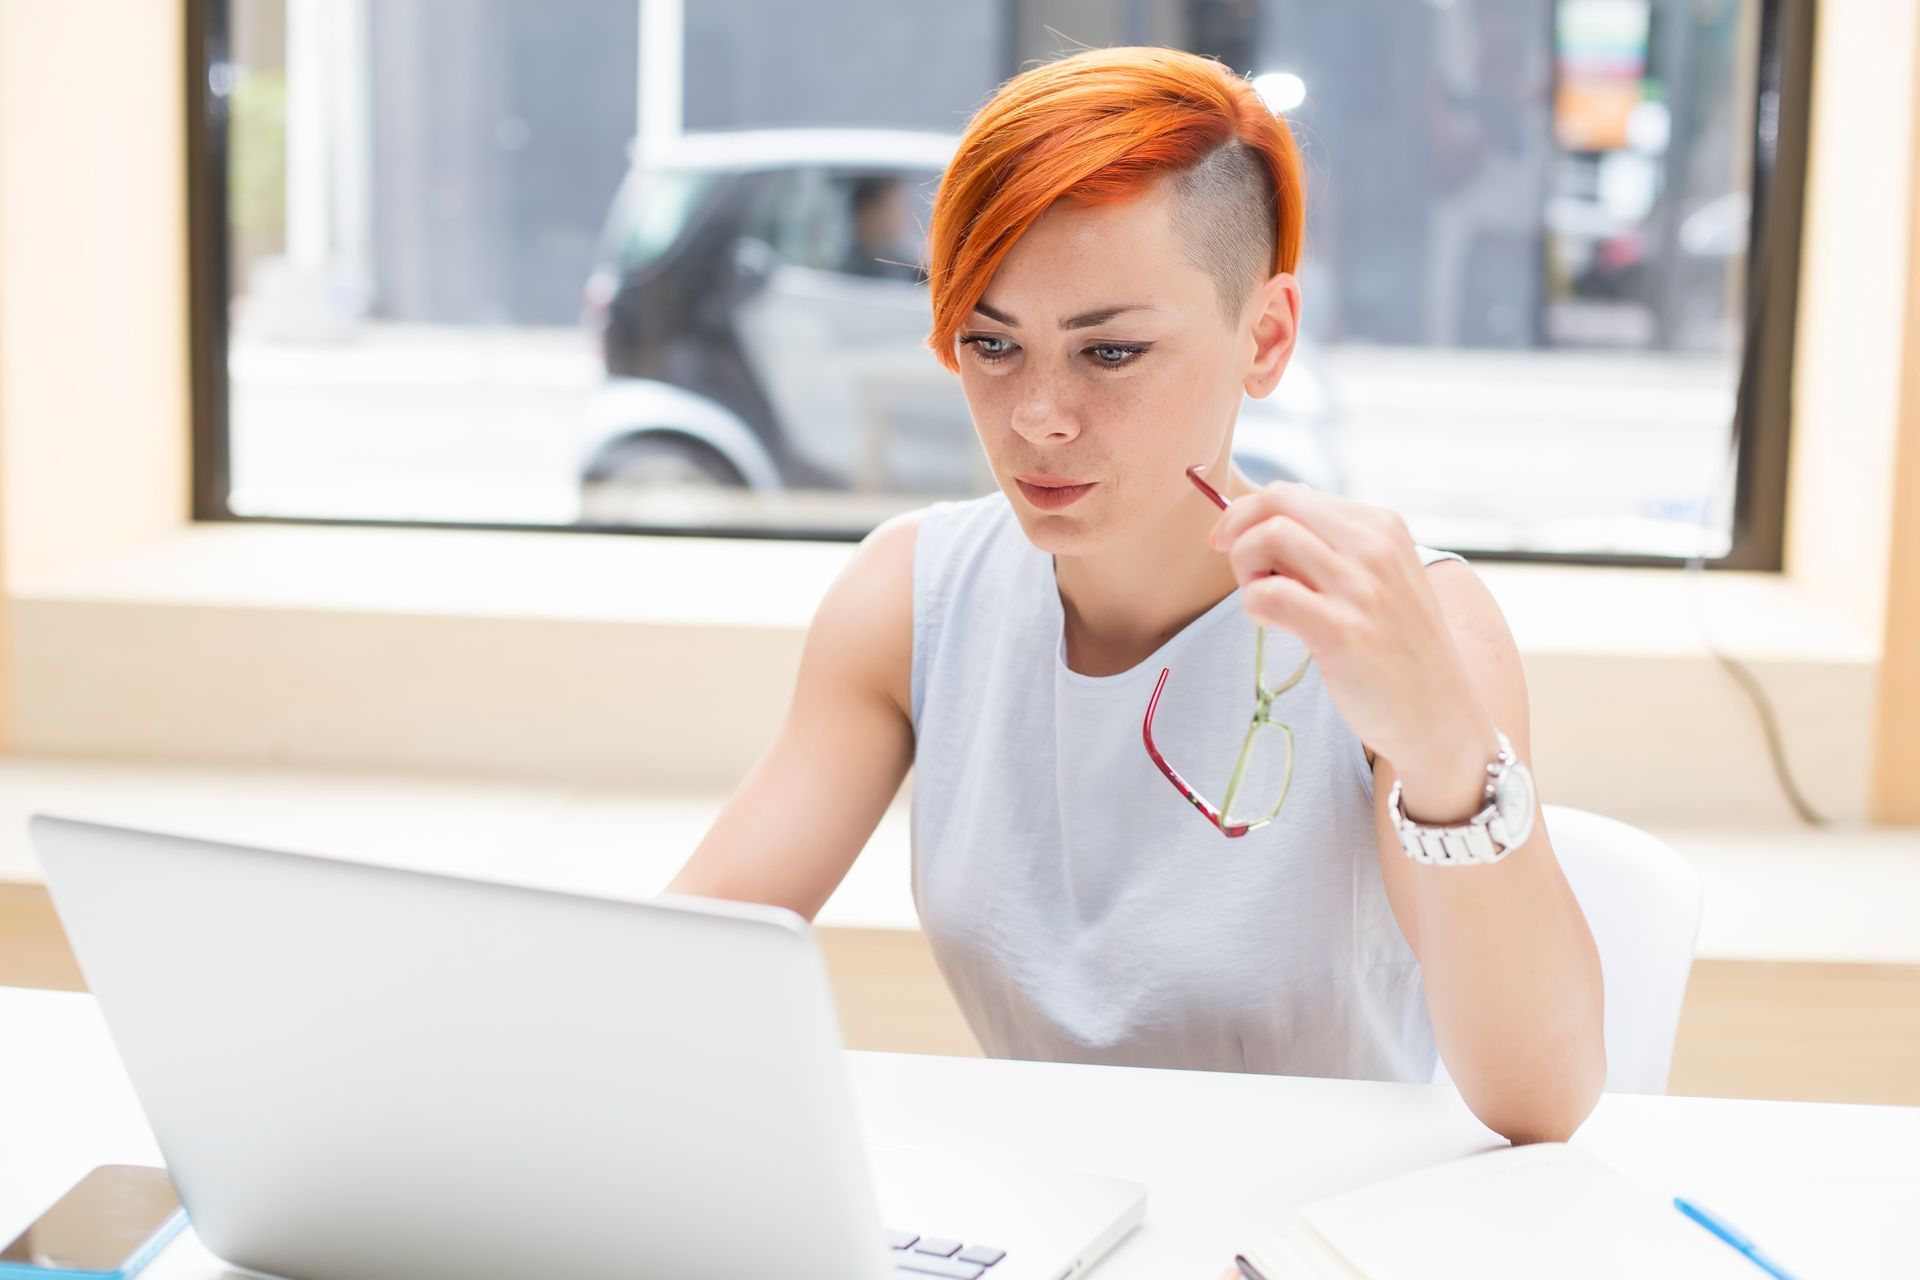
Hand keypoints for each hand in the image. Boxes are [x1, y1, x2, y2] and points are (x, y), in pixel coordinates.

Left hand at [1209, 482, 1492, 795]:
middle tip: (1242, 571)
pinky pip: (1269, 594)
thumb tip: (1264, 518)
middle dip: (1239, 531)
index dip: (1250, 516)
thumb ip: (1335, 546)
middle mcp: (1375, 547)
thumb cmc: (1398, 647)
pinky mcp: (1342, 632)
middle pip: (1276, 503)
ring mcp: (1361, 588)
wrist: (1440, 713)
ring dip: (1245, 567)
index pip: (1291, 493)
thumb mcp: (1382, 578)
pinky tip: (1270, 623)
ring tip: (1261, 599)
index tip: (1234, 544)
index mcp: (1382, 525)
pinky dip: (1253, 604)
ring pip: (1269, 537)